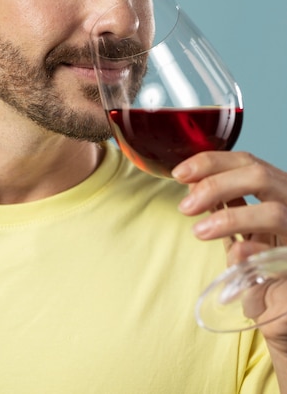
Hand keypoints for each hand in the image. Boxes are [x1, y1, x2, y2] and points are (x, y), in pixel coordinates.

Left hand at [174, 151, 286, 348]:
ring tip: (200, 232)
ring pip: (274, 213)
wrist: (286, 296)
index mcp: (276, 188)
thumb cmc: (266, 254)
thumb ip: (223, 203)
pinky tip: (236, 254)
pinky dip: (256, 250)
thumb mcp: (243, 224)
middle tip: (186, 206)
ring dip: (231, 218)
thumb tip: (191, 186)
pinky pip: (281, 252)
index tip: (180, 173)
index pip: (245, 160)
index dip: (211, 162)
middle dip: (216, 185)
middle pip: (259, 176)